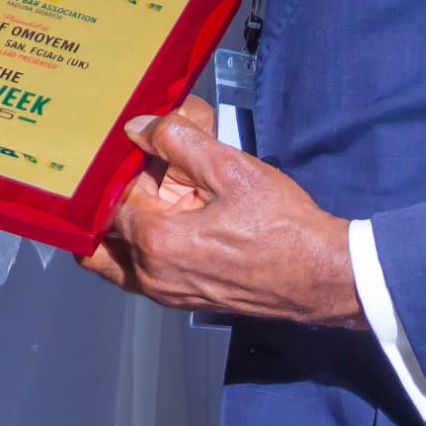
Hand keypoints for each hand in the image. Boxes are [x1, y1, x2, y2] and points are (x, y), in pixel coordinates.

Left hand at [78, 95, 363, 325]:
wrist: (323, 277)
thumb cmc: (284, 225)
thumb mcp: (233, 169)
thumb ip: (178, 141)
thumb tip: (138, 126)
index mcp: (157, 241)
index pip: (110, 196)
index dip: (121, 168)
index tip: (138, 149)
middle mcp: (150, 275)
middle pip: (103, 230)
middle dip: (112, 199)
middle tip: (134, 174)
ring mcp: (164, 292)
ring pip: (112, 257)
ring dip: (119, 225)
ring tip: (146, 195)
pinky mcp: (179, 299)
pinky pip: (136, 272)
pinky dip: (137, 246)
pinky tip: (165, 218)